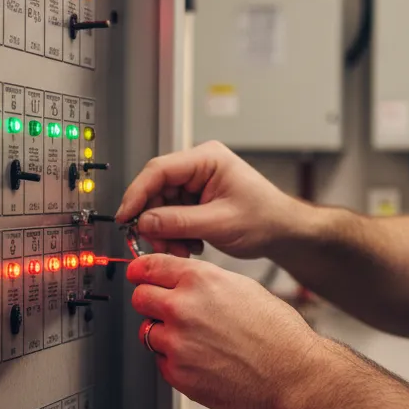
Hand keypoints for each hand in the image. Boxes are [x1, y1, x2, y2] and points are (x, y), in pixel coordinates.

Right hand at [116, 140, 298, 259]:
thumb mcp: (219, 223)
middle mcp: (199, 167)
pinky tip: (190, 245)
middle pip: (156, 190)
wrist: (283, 232)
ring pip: (161, 207)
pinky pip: (172, 216)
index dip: (137, 194)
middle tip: (158, 244)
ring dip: (165, 232)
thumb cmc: (265, 219)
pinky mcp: (196, 201)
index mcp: (207, 159)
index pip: (159, 170)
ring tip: (181, 250)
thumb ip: (178, 222)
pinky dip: (175, 234)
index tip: (126, 217)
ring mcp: (197, 184)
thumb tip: (144, 221)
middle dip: (154, 221)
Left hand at [128, 253, 326, 408]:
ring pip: (147, 331)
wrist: (290, 374)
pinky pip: (161, 361)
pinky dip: (175, 361)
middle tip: (169, 310)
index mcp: (199, 281)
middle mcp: (182, 308)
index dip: (142, 271)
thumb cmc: (276, 332)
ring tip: (197, 340)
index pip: (148, 267)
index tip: (139, 275)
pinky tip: (203, 359)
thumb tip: (179, 280)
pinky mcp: (177, 373)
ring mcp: (177, 343)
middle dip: (151, 302)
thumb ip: (203, 281)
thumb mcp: (241, 287)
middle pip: (139, 297)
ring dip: (164, 334)